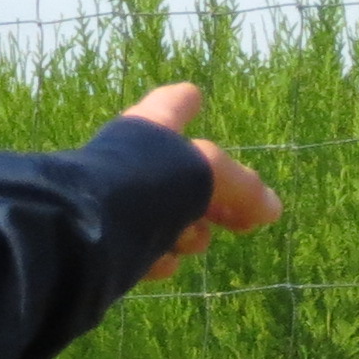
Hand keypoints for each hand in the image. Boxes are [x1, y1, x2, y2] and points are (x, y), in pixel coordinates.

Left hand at [116, 82, 281, 283]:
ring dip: (186, 233)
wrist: (87, 232)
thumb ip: (244, 190)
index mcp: (148, 130)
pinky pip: (143, 251)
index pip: (171, 105)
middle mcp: (128, 162)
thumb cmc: (149, 182)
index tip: (193, 97)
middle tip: (240, 220)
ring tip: (188, 239)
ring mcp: (115, 205)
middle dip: (211, 201)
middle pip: (180, 177)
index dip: (183, 103)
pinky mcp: (104, 246)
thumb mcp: (208, 174)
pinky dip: (157, 258)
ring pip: (166, 219)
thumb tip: (271, 210)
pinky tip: (160, 261)